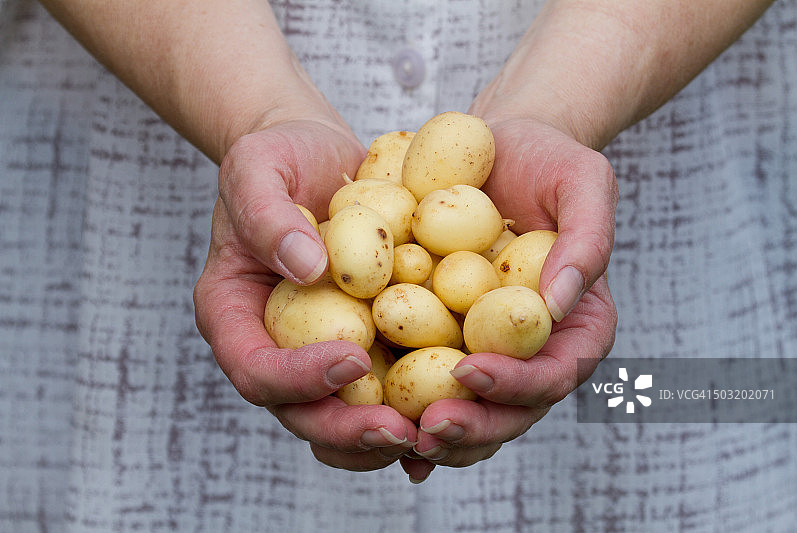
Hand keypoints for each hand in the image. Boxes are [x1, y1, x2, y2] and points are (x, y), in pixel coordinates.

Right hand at [193, 119, 416, 470]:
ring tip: (435, 433)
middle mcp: (274, 346)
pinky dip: (415, 404)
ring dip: (385, 436)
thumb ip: (268, 213)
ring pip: (343, 415)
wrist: (317, 159)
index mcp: (233, 316)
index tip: (353, 358)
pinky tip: (459, 405)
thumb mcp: (258, 167)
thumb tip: (308, 266)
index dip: (298, 378)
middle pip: (301, 412)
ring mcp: (318, 350)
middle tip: (402, 431)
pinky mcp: (363, 342)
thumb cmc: (278, 158)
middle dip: (349, 429)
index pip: (254, 369)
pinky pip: (383, 386)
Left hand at [401, 116, 617, 481]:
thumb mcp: (583, 182)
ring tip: (399, 438)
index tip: (470, 371)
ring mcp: (489, 349)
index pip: (556, 372)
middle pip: (512, 408)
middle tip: (428, 427)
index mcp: (577, 325)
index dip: (518, 384)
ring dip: (438, 434)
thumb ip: (588, 240)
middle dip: (473, 425)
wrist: (496, 152)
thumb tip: (557, 305)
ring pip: (470, 409)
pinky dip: (406, 409)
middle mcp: (534, 348)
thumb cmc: (548, 160)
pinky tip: (372, 420)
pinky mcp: (446, 338)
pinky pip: (428, 381)